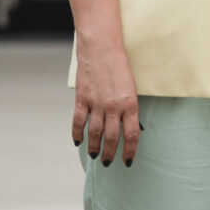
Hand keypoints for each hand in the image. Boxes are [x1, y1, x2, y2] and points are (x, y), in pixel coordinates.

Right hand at [73, 36, 141, 165]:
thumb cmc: (119, 66)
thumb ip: (128, 107)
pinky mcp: (82, 99)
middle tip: (108, 162)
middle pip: (112, 138)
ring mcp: (97, 103)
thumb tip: (125, 127)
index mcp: (130, 104)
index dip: (130, 151)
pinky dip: (77, 134)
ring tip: (95, 155)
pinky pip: (79, 122)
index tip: (127, 161)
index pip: (132, 135)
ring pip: (95, 134)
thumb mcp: (131, 87)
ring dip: (95, 147)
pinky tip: (78, 142)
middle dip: (110, 154)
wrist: (101, 47)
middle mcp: (114, 107)